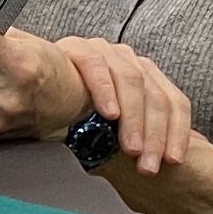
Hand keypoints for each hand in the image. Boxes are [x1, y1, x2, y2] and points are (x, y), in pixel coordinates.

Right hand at [56, 39, 196, 172]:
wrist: (35, 88)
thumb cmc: (77, 113)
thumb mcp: (116, 127)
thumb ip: (142, 134)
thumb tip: (177, 156)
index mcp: (147, 76)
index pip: (175, 102)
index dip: (177, 132)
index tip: (173, 160)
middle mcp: (131, 60)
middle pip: (155, 95)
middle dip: (154, 135)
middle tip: (147, 165)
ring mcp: (106, 51)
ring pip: (132, 82)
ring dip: (133, 119)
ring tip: (129, 147)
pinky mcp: (79, 48)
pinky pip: (97, 67)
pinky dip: (105, 91)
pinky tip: (108, 114)